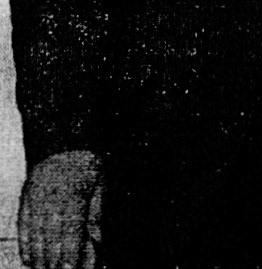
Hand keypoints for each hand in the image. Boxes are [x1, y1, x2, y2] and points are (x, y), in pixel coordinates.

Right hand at [18, 150, 100, 268]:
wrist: (61, 144)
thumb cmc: (87, 166)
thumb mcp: (100, 184)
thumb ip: (97, 213)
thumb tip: (96, 239)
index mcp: (74, 194)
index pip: (70, 229)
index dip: (69, 251)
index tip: (70, 268)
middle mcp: (51, 198)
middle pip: (51, 234)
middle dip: (53, 258)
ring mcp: (35, 199)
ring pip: (34, 232)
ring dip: (38, 255)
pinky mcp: (25, 199)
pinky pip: (23, 225)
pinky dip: (25, 243)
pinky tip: (28, 257)